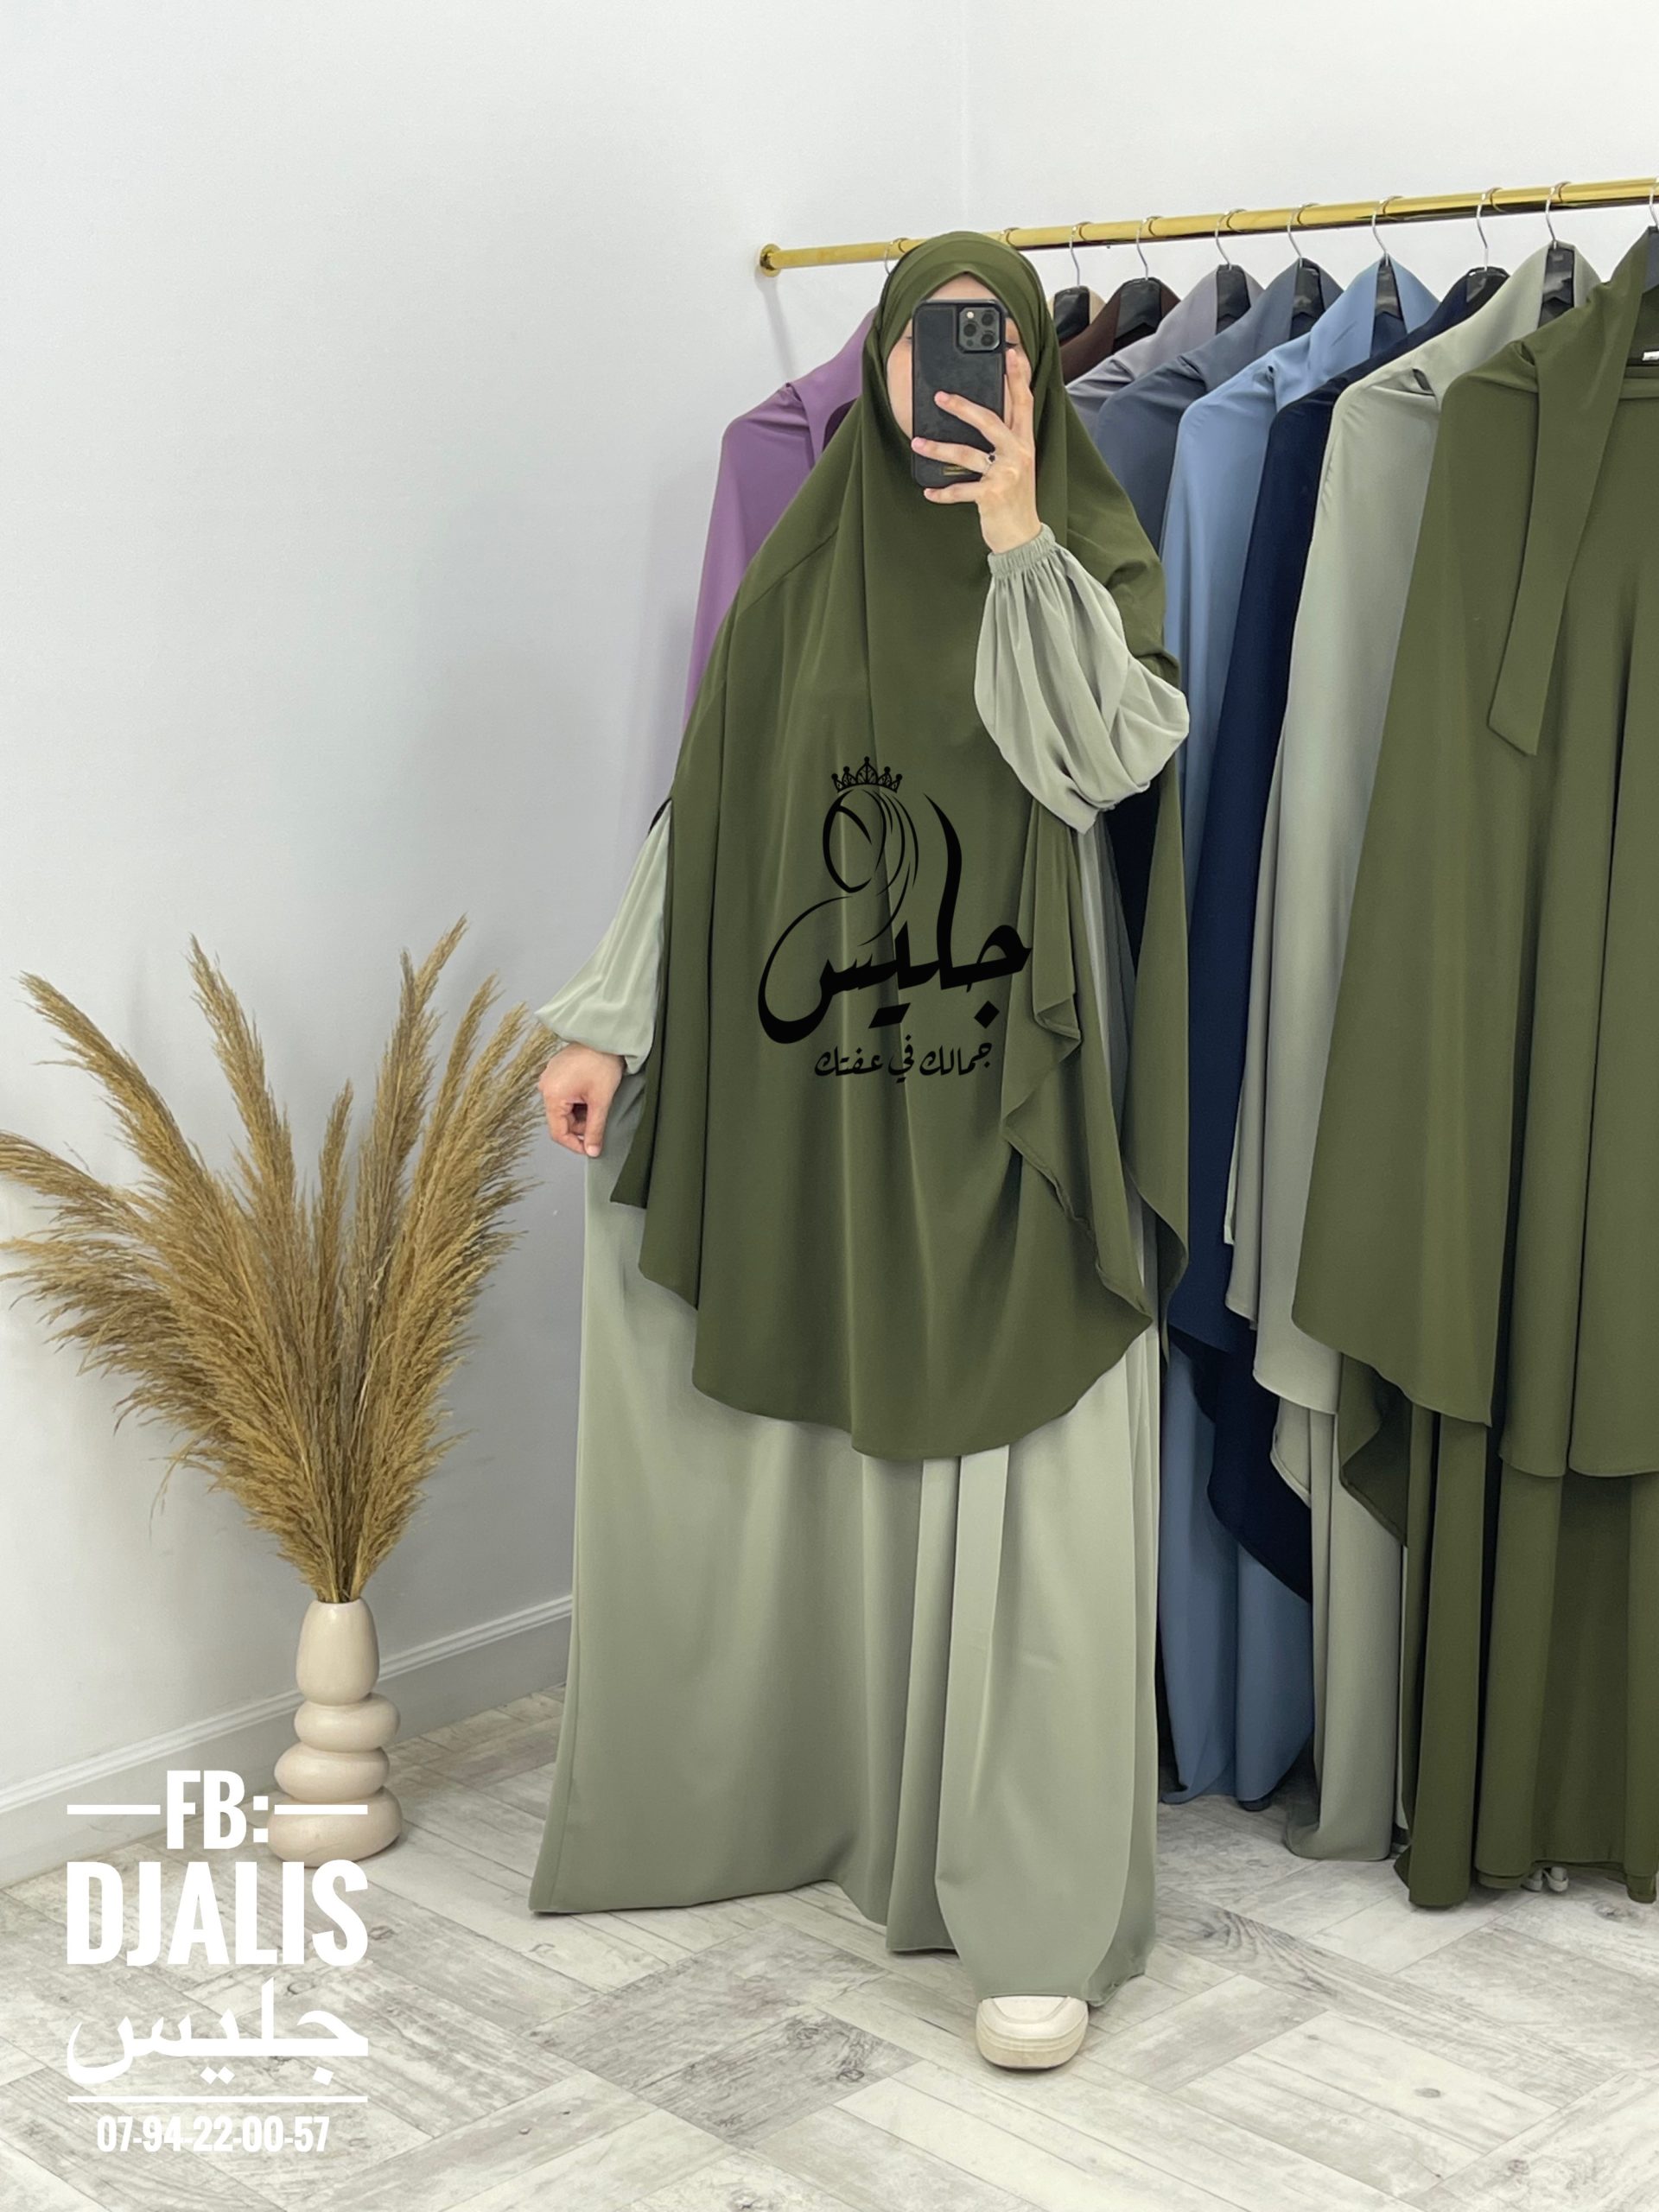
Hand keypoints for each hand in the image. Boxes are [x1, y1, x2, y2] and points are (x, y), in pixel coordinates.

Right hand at [539, 1043, 623, 1157]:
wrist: (605, 1037)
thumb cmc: (602, 1063)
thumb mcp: (601, 1101)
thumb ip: (595, 1129)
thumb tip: (592, 1150)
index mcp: (552, 1095)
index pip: (558, 1133)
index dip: (575, 1144)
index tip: (591, 1149)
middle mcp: (545, 1087)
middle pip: (562, 1121)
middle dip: (581, 1125)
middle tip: (600, 1119)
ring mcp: (549, 1079)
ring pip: (565, 1109)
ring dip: (581, 1112)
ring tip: (597, 1101)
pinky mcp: (556, 1073)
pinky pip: (565, 1096)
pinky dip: (578, 1101)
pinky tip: (591, 1093)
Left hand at [911, 345, 1040, 554]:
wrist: (1023, 538)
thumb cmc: (1015, 500)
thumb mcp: (1017, 466)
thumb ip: (1006, 442)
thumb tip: (982, 419)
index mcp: (1024, 443)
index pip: (1023, 402)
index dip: (1018, 377)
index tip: (1012, 353)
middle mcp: (1018, 454)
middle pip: (989, 420)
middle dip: (962, 406)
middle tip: (939, 397)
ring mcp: (1005, 474)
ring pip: (966, 453)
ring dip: (938, 448)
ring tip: (917, 443)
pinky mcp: (992, 495)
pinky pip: (960, 489)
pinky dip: (942, 492)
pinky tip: (928, 492)